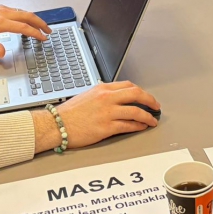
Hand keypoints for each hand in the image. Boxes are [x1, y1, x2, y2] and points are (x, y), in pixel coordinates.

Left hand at [0, 5, 50, 57]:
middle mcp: (3, 13)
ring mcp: (2, 9)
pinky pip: (17, 11)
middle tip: (48, 30)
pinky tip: (27, 21)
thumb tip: (3, 53)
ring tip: (41, 26)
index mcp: (0, 22)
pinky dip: (26, 16)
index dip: (35, 33)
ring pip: (23, 12)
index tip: (43, 37)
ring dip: (34, 19)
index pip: (23, 27)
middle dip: (40, 23)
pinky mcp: (0, 8)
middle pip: (28, 16)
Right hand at [32, 81, 160, 152]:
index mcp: (102, 89)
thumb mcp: (87, 95)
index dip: (141, 91)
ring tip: (152, 120)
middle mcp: (106, 99)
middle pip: (136, 94)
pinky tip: (141, 127)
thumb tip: (116, 97)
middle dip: (150, 100)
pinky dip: (138, 126)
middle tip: (156, 106)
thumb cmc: (69, 113)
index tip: (146, 97)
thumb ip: (103, 94)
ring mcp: (107, 113)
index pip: (128, 85)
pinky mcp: (106, 127)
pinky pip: (128, 126)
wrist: (56, 125)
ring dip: (148, 116)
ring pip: (136, 111)